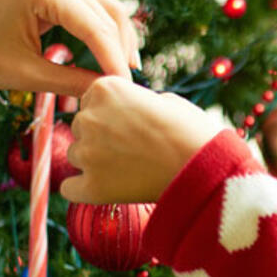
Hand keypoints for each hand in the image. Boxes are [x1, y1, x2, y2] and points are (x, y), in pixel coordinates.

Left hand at [0, 0, 139, 96]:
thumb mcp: (27, 75)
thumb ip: (74, 82)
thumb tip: (111, 93)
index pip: (94, 27)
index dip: (113, 60)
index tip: (126, 91)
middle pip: (107, 13)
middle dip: (121, 51)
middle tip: (131, 87)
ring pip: (106, 9)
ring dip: (118, 42)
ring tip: (125, 76)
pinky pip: (92, 8)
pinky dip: (104, 34)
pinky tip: (113, 60)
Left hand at [60, 76, 222, 204]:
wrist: (206, 167)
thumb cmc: (192, 131)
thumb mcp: (164, 100)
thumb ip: (133, 101)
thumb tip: (123, 112)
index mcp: (104, 88)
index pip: (91, 100)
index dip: (112, 113)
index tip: (133, 125)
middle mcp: (89, 117)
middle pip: (81, 127)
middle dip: (100, 136)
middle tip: (133, 147)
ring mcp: (87, 153)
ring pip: (76, 156)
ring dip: (95, 161)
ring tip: (129, 168)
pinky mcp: (91, 187)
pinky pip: (70, 188)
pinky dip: (84, 188)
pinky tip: (106, 187)